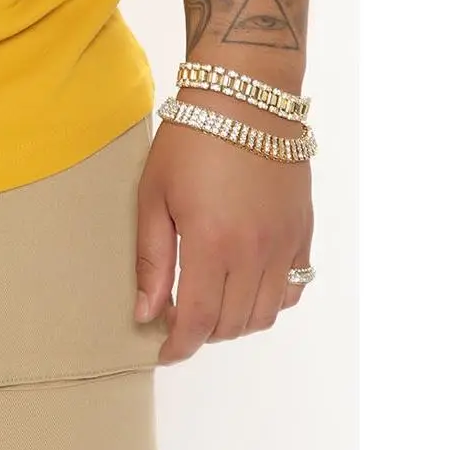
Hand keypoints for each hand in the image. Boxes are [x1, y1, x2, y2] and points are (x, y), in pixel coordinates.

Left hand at [134, 111, 313, 363]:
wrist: (245, 97)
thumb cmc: (190, 137)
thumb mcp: (154, 193)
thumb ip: (152, 258)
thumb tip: (147, 313)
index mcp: (213, 243)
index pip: (199, 321)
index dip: (179, 346)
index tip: (163, 352)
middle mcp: (255, 252)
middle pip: (232, 324)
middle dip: (202, 332)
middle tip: (178, 318)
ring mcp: (284, 244)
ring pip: (265, 315)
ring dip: (235, 321)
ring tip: (209, 301)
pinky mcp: (302, 233)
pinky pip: (293, 289)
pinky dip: (269, 301)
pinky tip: (245, 284)